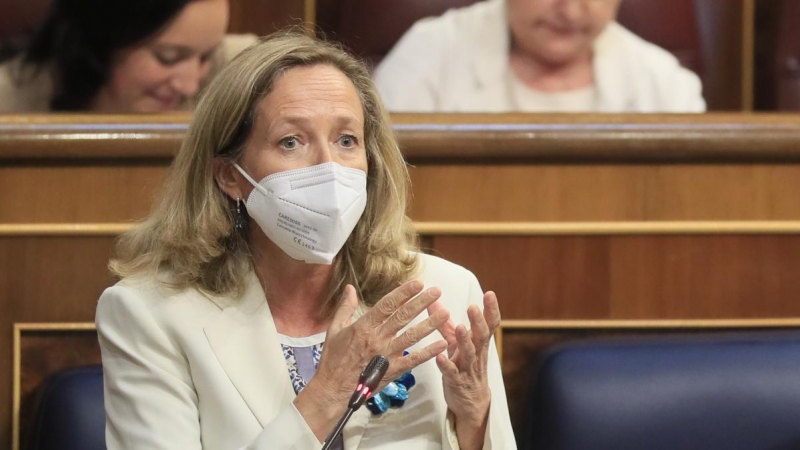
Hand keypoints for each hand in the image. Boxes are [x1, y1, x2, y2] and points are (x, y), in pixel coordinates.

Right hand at [295, 280, 448, 439]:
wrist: (332, 389)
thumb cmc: (333, 359)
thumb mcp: (334, 329)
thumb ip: (345, 307)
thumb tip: (350, 287)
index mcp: (363, 327)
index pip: (387, 305)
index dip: (403, 293)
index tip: (418, 283)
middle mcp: (377, 338)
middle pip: (403, 317)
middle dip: (421, 303)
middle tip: (437, 291)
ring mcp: (386, 355)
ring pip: (412, 336)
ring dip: (430, 324)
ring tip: (445, 314)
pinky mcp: (392, 371)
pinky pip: (413, 360)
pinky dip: (428, 353)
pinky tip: (442, 344)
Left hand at [428, 291, 500, 449]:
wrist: (471, 403)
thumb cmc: (464, 366)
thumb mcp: (457, 344)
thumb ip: (445, 323)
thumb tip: (433, 300)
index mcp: (479, 343)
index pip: (489, 324)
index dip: (491, 310)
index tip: (490, 294)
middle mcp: (476, 354)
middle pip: (481, 336)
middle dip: (478, 321)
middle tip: (473, 307)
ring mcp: (467, 368)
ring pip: (468, 354)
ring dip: (464, 340)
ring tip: (459, 327)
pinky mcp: (456, 382)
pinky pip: (451, 373)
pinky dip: (445, 365)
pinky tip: (439, 357)